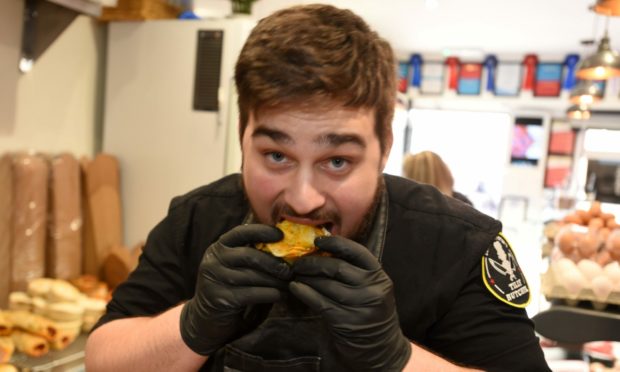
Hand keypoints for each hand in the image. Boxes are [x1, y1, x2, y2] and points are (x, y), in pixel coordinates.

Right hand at [180, 224, 291, 355]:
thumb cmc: (231, 289)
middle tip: (291, 270)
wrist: (206, 319)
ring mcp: (214, 279)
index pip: (241, 232)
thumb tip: (285, 244)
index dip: (262, 231)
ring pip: (252, 276)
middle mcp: (214, 260)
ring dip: (275, 280)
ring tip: (289, 284)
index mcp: (219, 247)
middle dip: (273, 262)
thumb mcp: (237, 267)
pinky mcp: (219, 298)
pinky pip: (250, 293)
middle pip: (249, 255)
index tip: (281, 235)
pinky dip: (269, 294)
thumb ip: (253, 255)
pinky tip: (280, 295)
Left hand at [290, 236, 410, 370]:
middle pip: (338, 267)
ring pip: (326, 285)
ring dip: (306, 277)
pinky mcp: (346, 322)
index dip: (335, 243)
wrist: (379, 348)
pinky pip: (320, 302)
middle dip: (314, 261)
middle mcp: (372, 289)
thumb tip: (321, 250)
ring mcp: (360, 306)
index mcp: (379, 276)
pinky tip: (295, 287)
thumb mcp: (370, 288)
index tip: (317, 240)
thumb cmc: (369, 311)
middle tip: (298, 261)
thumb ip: (354, 271)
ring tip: (294, 272)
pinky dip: (305, 292)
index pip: (357, 252)